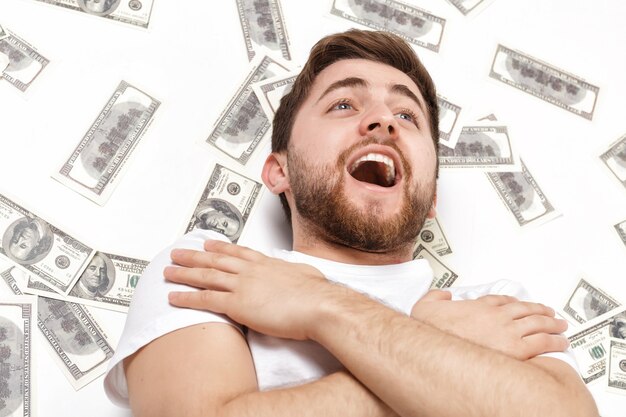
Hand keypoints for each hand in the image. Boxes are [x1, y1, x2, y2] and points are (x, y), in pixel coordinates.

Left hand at [164, 240, 351, 340]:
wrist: (318, 305)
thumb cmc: (317, 294)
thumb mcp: (306, 274)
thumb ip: (295, 272)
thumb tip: (299, 272)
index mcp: (267, 263)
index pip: (238, 252)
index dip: (220, 247)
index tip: (208, 243)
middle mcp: (250, 271)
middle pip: (215, 260)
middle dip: (194, 256)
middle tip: (177, 253)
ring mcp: (242, 286)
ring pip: (205, 276)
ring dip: (184, 273)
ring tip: (168, 271)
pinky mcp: (237, 304)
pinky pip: (205, 299)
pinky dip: (187, 297)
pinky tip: (173, 297)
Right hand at [410, 290, 568, 359]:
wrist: (437, 348)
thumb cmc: (434, 331)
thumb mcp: (426, 305)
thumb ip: (436, 296)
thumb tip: (443, 295)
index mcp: (479, 306)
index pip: (503, 301)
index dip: (515, 303)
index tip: (521, 305)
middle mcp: (497, 316)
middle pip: (526, 310)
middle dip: (541, 311)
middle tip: (551, 313)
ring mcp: (508, 331)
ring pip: (537, 323)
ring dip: (552, 324)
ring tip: (561, 326)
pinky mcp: (515, 349)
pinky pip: (541, 342)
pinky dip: (553, 341)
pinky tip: (561, 342)